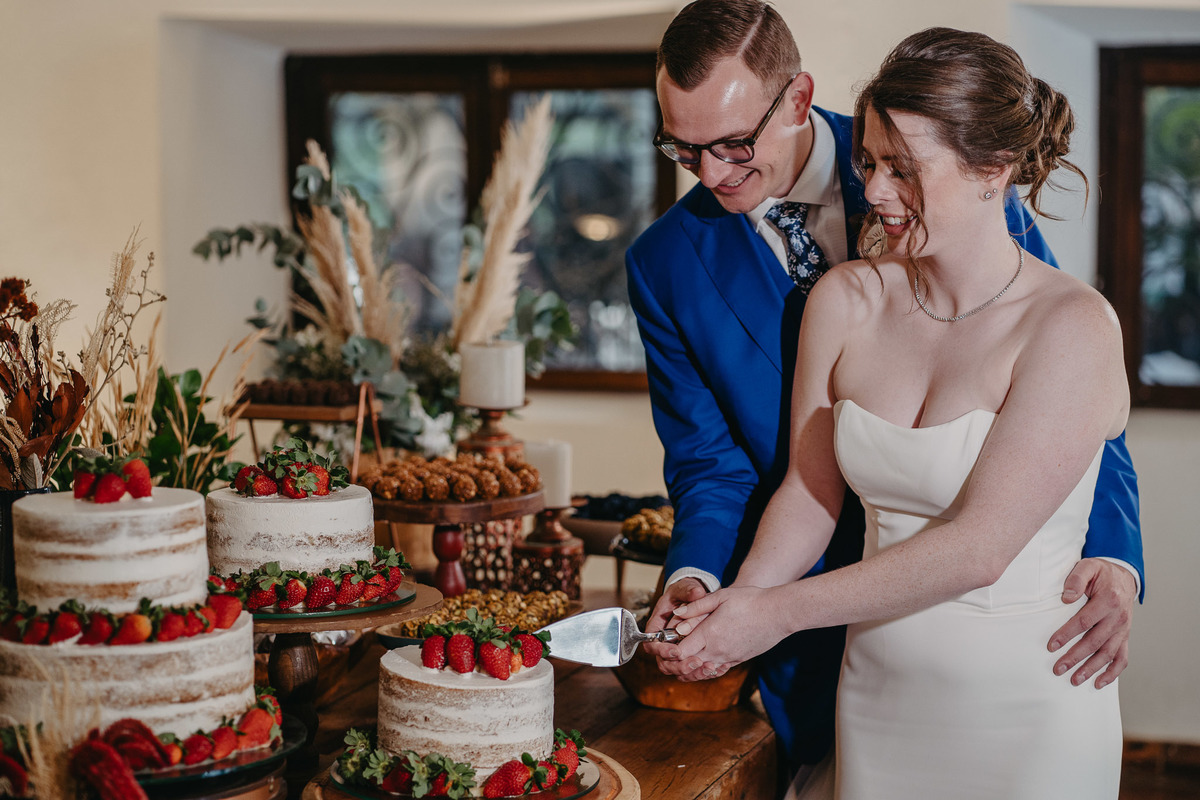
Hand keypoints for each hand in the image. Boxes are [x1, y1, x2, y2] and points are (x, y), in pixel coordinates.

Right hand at [645, 578, 708, 674]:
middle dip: (679, 666)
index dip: (661, 650)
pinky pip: (691, 669)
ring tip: (709, 667)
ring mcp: (677, 649)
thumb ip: (688, 590)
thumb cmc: (684, 592)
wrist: (695, 597)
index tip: (676, 650)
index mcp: (658, 626)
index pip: (651, 644)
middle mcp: (665, 641)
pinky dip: (702, 671)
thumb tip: (696, 592)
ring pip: (678, 669)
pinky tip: (717, 667)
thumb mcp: (684, 588)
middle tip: (696, 662)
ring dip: (692, 672)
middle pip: (664, 662)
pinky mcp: (689, 654)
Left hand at [665, 585, 784, 679]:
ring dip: (688, 666)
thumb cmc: (751, 601)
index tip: (664, 642)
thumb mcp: (720, 597)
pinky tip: (701, 659)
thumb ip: (696, 607)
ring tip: (681, 656)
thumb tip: (676, 616)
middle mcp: (718, 651)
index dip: (668, 650)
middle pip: (688, 665)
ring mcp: (729, 658)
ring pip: (701, 670)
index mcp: (710, 634)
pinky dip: (704, 667)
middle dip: (674, 661)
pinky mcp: (738, 661)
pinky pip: (716, 670)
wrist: (779, 613)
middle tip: (666, 652)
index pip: (679, 652)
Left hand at [1047, 558, 1135, 688]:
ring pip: (1107, 654)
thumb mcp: (1088, 566)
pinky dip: (1113, 673)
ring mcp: (1123, 629)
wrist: (1124, 577)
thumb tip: (1066, 597)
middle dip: (1075, 657)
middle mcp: (1118, 618)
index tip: (1051, 646)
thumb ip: (1076, 579)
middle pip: (1094, 642)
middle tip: (1058, 668)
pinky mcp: (1125, 637)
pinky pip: (1122, 658)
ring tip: (1074, 680)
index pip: (1084, 621)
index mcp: (1108, 600)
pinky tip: (1100, 683)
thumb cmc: (1102, 573)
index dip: (1067, 635)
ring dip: (1091, 669)